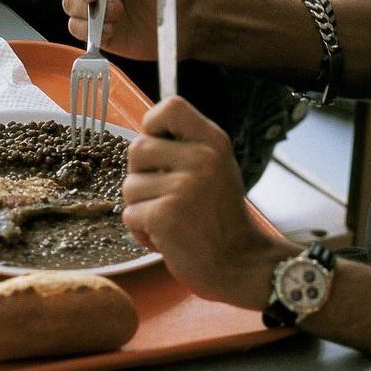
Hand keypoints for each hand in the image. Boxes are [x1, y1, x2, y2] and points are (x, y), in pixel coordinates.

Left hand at [122, 96, 295, 309]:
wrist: (241, 263)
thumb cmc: (219, 217)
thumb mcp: (215, 169)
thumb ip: (185, 148)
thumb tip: (144, 133)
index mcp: (213, 142)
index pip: (171, 107)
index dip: (153, 124)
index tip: (159, 148)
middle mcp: (201, 159)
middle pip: (137, 148)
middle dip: (141, 176)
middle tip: (164, 196)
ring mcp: (183, 187)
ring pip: (129, 186)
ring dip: (141, 208)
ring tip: (169, 220)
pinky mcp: (166, 215)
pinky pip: (129, 214)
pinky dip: (141, 231)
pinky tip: (164, 237)